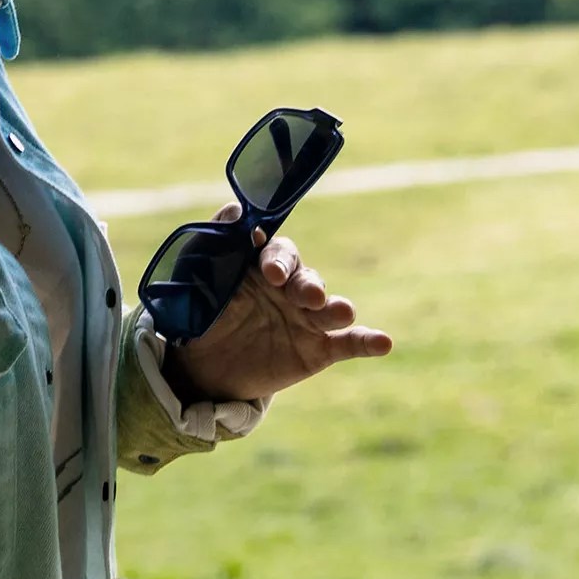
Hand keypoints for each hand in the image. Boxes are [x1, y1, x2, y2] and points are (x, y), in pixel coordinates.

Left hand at [160, 207, 392, 404]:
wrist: (201, 369)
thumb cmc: (198, 312)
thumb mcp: (195, 277)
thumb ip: (215, 243)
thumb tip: (234, 210)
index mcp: (263, 265)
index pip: (279, 253)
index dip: (278, 259)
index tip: (270, 273)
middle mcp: (290, 287)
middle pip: (308, 277)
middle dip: (307, 285)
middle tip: (305, 296)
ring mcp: (307, 318)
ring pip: (330, 307)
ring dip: (336, 307)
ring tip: (341, 312)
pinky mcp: (319, 349)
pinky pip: (348, 343)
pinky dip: (368, 341)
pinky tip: (383, 343)